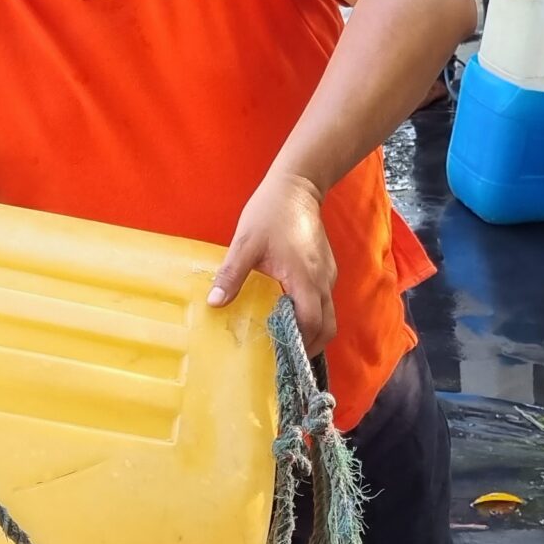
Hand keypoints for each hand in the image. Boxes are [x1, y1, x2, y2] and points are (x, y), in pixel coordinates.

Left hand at [209, 171, 336, 354]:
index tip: (281, 357)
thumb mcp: (245, 243)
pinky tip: (289, 314)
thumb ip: (231, 275)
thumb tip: (214, 304)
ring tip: (286, 340)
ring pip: (328, 315)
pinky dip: (313, 315)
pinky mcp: (326, 268)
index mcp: (305, 278)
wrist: (297, 185)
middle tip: (286, 358)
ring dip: (312, 331)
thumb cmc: (271, 212)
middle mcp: (323, 281)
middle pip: (327, 327)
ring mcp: (328, 275)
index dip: (300, 344)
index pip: (311, 323)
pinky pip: (324, 301)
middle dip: (310, 346)